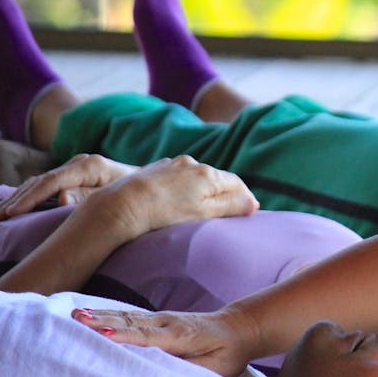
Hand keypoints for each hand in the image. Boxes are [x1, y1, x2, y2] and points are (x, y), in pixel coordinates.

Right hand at [0, 152, 134, 219]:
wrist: (157, 184)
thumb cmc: (142, 193)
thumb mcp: (119, 195)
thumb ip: (90, 196)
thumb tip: (60, 197)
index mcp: (90, 166)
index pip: (50, 181)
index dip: (29, 198)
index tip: (11, 214)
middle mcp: (80, 163)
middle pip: (40, 181)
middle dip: (17, 199)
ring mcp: (76, 169)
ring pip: (39, 182)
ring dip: (18, 198)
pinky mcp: (75, 176)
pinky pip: (46, 185)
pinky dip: (28, 196)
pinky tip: (15, 208)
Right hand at [70, 305, 257, 376]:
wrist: (238, 328)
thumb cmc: (228, 352)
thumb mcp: (218, 367)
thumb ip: (194, 370)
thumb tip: (169, 375)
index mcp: (181, 335)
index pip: (149, 337)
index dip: (126, 337)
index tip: (103, 335)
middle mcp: (166, 323)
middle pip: (130, 323)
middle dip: (102, 322)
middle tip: (75, 320)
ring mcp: (160, 319)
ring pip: (126, 317)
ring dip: (99, 316)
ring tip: (73, 315)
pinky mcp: (155, 320)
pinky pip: (128, 318)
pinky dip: (106, 316)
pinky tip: (87, 315)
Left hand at [81, 155, 258, 239]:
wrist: (123, 204)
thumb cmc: (166, 213)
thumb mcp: (205, 213)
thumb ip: (231, 206)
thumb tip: (253, 204)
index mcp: (208, 174)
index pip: (237, 183)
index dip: (245, 197)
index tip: (250, 211)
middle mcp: (192, 163)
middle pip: (217, 178)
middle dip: (224, 193)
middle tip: (227, 211)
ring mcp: (173, 164)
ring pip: (197, 177)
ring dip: (203, 190)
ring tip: (201, 208)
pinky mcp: (156, 168)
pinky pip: (179, 177)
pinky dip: (185, 187)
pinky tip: (177, 201)